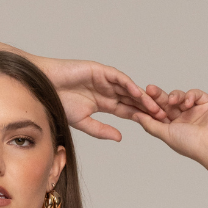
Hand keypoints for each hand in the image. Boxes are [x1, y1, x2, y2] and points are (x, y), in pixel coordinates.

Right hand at [34, 57, 168, 141]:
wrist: (44, 88)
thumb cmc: (58, 104)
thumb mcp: (83, 122)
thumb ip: (101, 130)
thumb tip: (120, 138)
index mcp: (104, 103)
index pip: (127, 111)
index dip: (141, 118)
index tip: (155, 127)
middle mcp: (107, 91)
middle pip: (132, 100)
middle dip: (147, 108)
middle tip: (164, 117)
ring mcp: (104, 79)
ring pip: (129, 89)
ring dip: (143, 98)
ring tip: (156, 108)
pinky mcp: (100, 70)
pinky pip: (118, 78)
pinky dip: (129, 85)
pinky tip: (139, 94)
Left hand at [130, 87, 207, 177]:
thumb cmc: (191, 144)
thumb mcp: (165, 134)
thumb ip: (150, 124)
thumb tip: (135, 116)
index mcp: (172, 127)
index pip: (158, 112)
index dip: (150, 105)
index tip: (140, 99)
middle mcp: (183, 118)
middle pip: (167, 102)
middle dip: (158, 96)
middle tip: (150, 89)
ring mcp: (194, 110)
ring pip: (180, 96)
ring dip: (175, 96)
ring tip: (174, 101)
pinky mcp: (206, 103)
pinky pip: (195, 93)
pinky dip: (190, 95)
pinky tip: (188, 103)